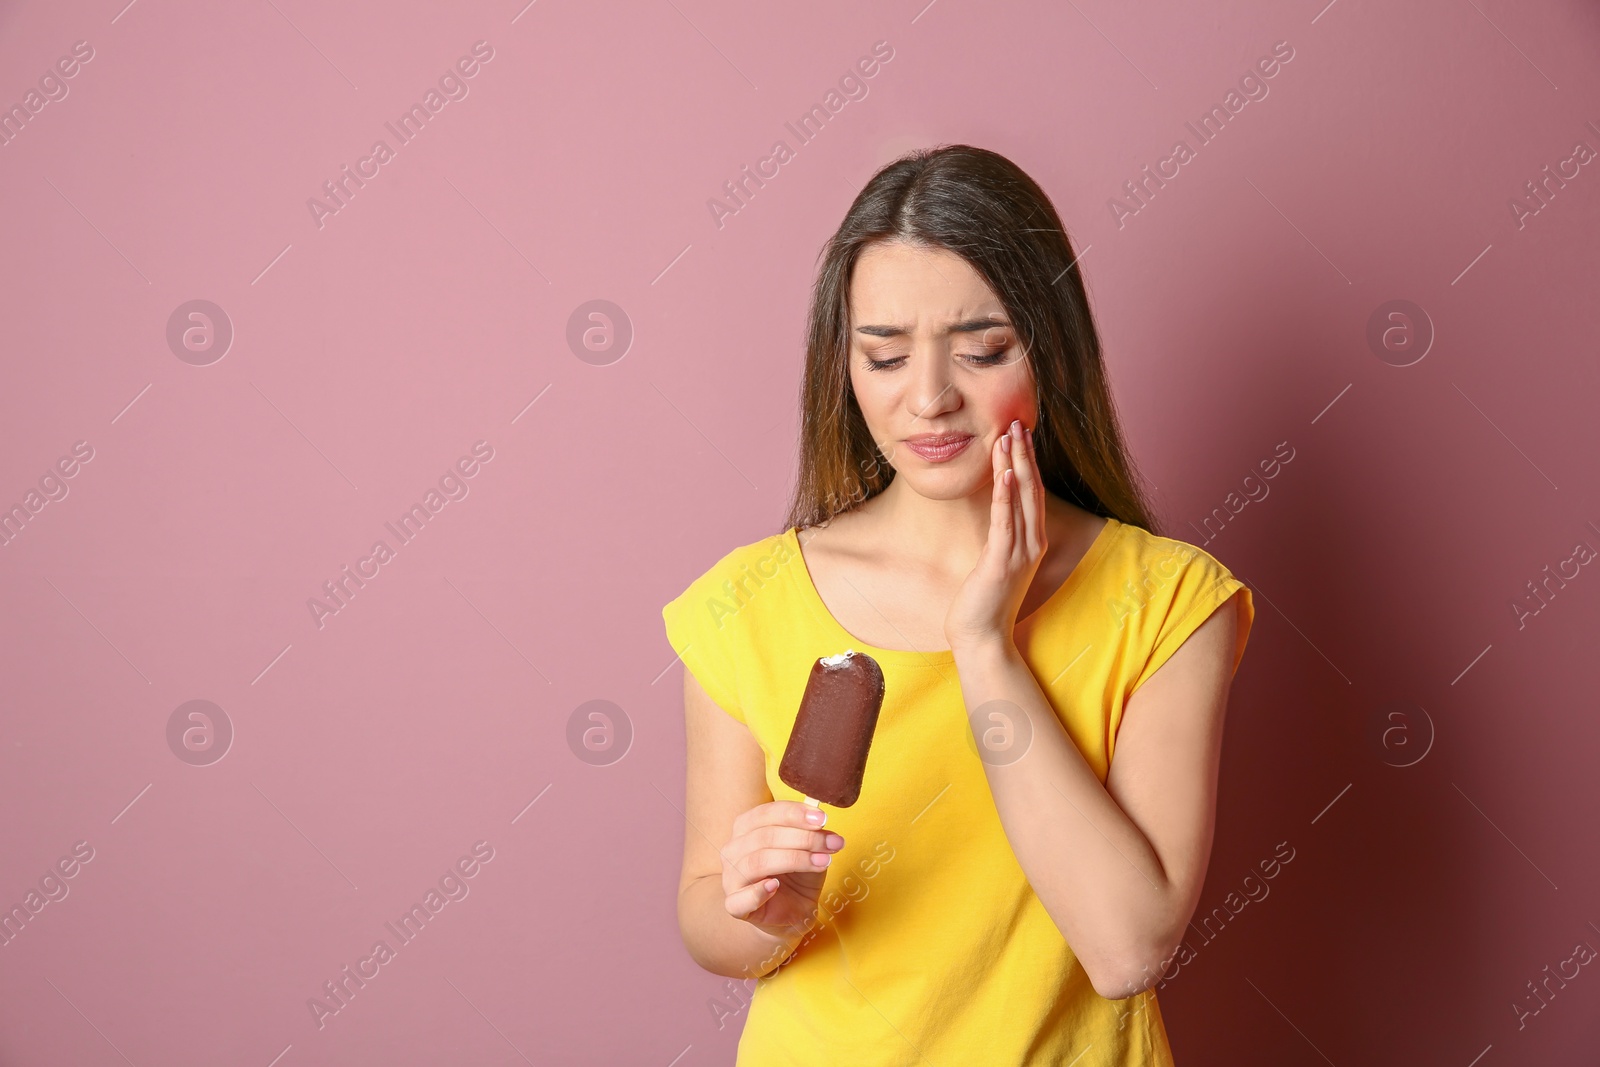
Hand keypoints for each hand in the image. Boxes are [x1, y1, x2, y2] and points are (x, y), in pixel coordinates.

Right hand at [722, 800, 845, 942]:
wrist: (792, 912)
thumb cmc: (796, 875)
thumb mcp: (809, 849)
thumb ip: (812, 833)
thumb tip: (821, 821)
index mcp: (746, 827)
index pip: (766, 813)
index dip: (794, 814)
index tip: (822, 819)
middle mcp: (733, 849)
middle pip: (765, 836)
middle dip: (804, 838)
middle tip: (833, 843)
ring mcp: (731, 878)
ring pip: (758, 862)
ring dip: (795, 860)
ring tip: (823, 862)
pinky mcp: (734, 906)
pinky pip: (740, 899)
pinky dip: (757, 892)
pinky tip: (775, 886)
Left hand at [943, 418, 1047, 651]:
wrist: (982, 637)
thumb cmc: (985, 601)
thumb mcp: (995, 561)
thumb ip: (1000, 537)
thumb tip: (994, 512)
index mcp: (1030, 541)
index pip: (1031, 493)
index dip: (1027, 461)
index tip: (1018, 433)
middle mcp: (1031, 544)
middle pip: (1031, 489)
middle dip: (1024, 454)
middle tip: (1017, 421)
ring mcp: (1019, 554)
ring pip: (1020, 500)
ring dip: (1015, 465)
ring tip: (1009, 435)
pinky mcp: (1001, 563)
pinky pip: (1005, 523)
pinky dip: (1005, 497)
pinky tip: (1005, 473)